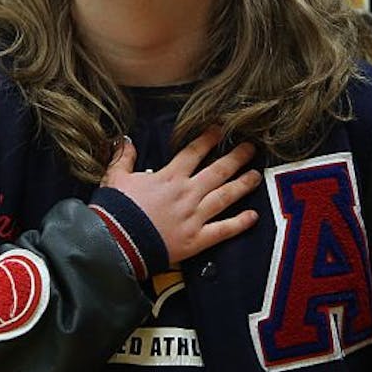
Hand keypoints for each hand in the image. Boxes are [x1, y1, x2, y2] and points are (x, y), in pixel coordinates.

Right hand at [101, 127, 260, 264]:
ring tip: (257, 176)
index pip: (194, 152)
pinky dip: (240, 223)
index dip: (209, 138)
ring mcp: (194, 216)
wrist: (115, 242)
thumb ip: (123, 158)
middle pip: (218, 171)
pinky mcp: (196, 239)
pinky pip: (223, 230)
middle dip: (237, 157)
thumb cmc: (114, 210)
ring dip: (243, 185)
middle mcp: (187, 193)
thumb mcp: (115, 178)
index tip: (222, 129)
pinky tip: (254, 216)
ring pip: (225, 196)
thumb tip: (125, 140)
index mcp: (169, 177)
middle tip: (251, 148)